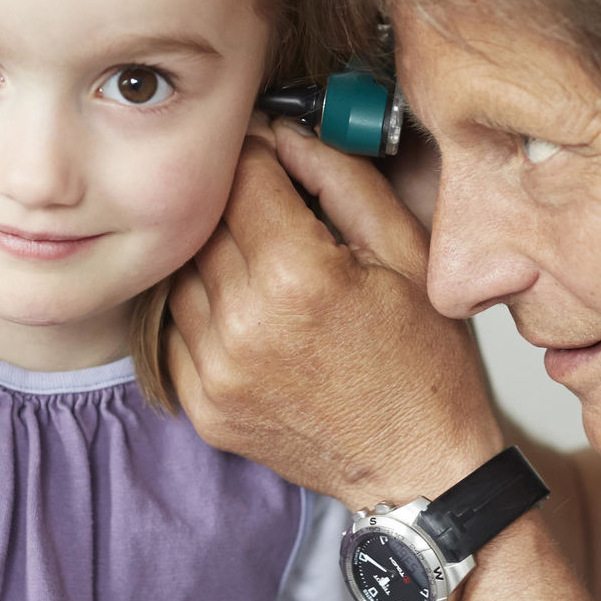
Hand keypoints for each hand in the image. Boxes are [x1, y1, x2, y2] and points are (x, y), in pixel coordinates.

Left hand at [168, 126, 503, 504]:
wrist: (420, 468)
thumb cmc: (425, 362)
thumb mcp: (405, 253)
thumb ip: (342, 181)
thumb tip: (288, 133)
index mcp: (298, 277)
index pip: (245, 176)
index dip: (259, 151)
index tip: (271, 149)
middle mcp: (243, 324)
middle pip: (208, 222)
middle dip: (236, 203)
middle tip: (272, 207)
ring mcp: (216, 372)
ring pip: (183, 274)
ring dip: (215, 256)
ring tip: (263, 263)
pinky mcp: (203, 407)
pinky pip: (175, 331)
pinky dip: (202, 311)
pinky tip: (247, 312)